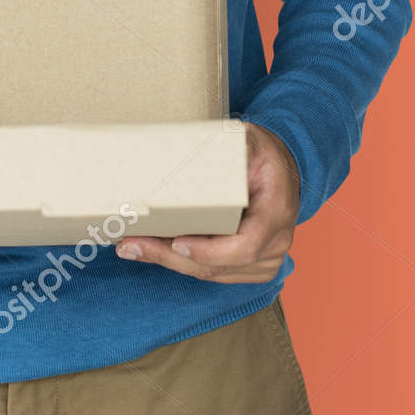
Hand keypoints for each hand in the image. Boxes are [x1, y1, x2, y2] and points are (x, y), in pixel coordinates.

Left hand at [115, 122, 300, 283]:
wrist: (284, 170)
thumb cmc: (262, 153)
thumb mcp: (250, 140)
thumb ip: (228, 145)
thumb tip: (190, 143)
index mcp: (276, 211)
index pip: (245, 245)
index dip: (210, 252)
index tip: (177, 242)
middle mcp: (276, 242)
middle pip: (220, 266)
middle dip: (171, 257)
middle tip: (131, 245)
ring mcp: (267, 259)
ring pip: (213, 274)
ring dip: (170, 262)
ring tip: (132, 246)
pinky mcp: (253, 267)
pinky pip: (215, 273)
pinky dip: (183, 263)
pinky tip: (153, 250)